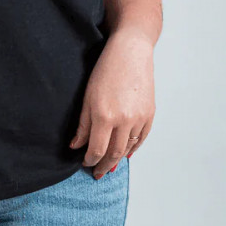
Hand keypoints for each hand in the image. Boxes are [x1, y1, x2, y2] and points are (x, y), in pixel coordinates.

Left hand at [70, 30, 155, 178]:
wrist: (130, 52)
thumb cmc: (105, 70)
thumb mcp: (87, 97)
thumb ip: (82, 125)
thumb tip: (76, 146)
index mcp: (105, 116)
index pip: (96, 150)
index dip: (90, 160)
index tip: (85, 163)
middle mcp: (124, 120)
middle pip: (113, 154)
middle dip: (104, 166)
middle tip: (97, 174)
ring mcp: (139, 118)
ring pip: (128, 148)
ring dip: (118, 159)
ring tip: (109, 165)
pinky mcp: (150, 114)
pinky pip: (141, 139)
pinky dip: (133, 149)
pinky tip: (126, 154)